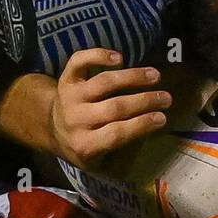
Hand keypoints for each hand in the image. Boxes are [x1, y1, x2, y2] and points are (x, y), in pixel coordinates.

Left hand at [50, 49, 171, 169]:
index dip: (141, 125)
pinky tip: (119, 58)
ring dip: (132, 77)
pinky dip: (97, 55)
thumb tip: (152, 130)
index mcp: (85, 145)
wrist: (52, 130)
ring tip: (155, 75)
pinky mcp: (66, 80)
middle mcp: (76, 120)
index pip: (117, 134)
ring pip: (103, 83)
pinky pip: (79, 62)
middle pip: (114, 107)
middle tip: (166, 97)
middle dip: (144, 101)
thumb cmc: (85, 145)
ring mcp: (70, 98)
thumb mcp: (98, 161)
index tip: (163, 118)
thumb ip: (122, 153)